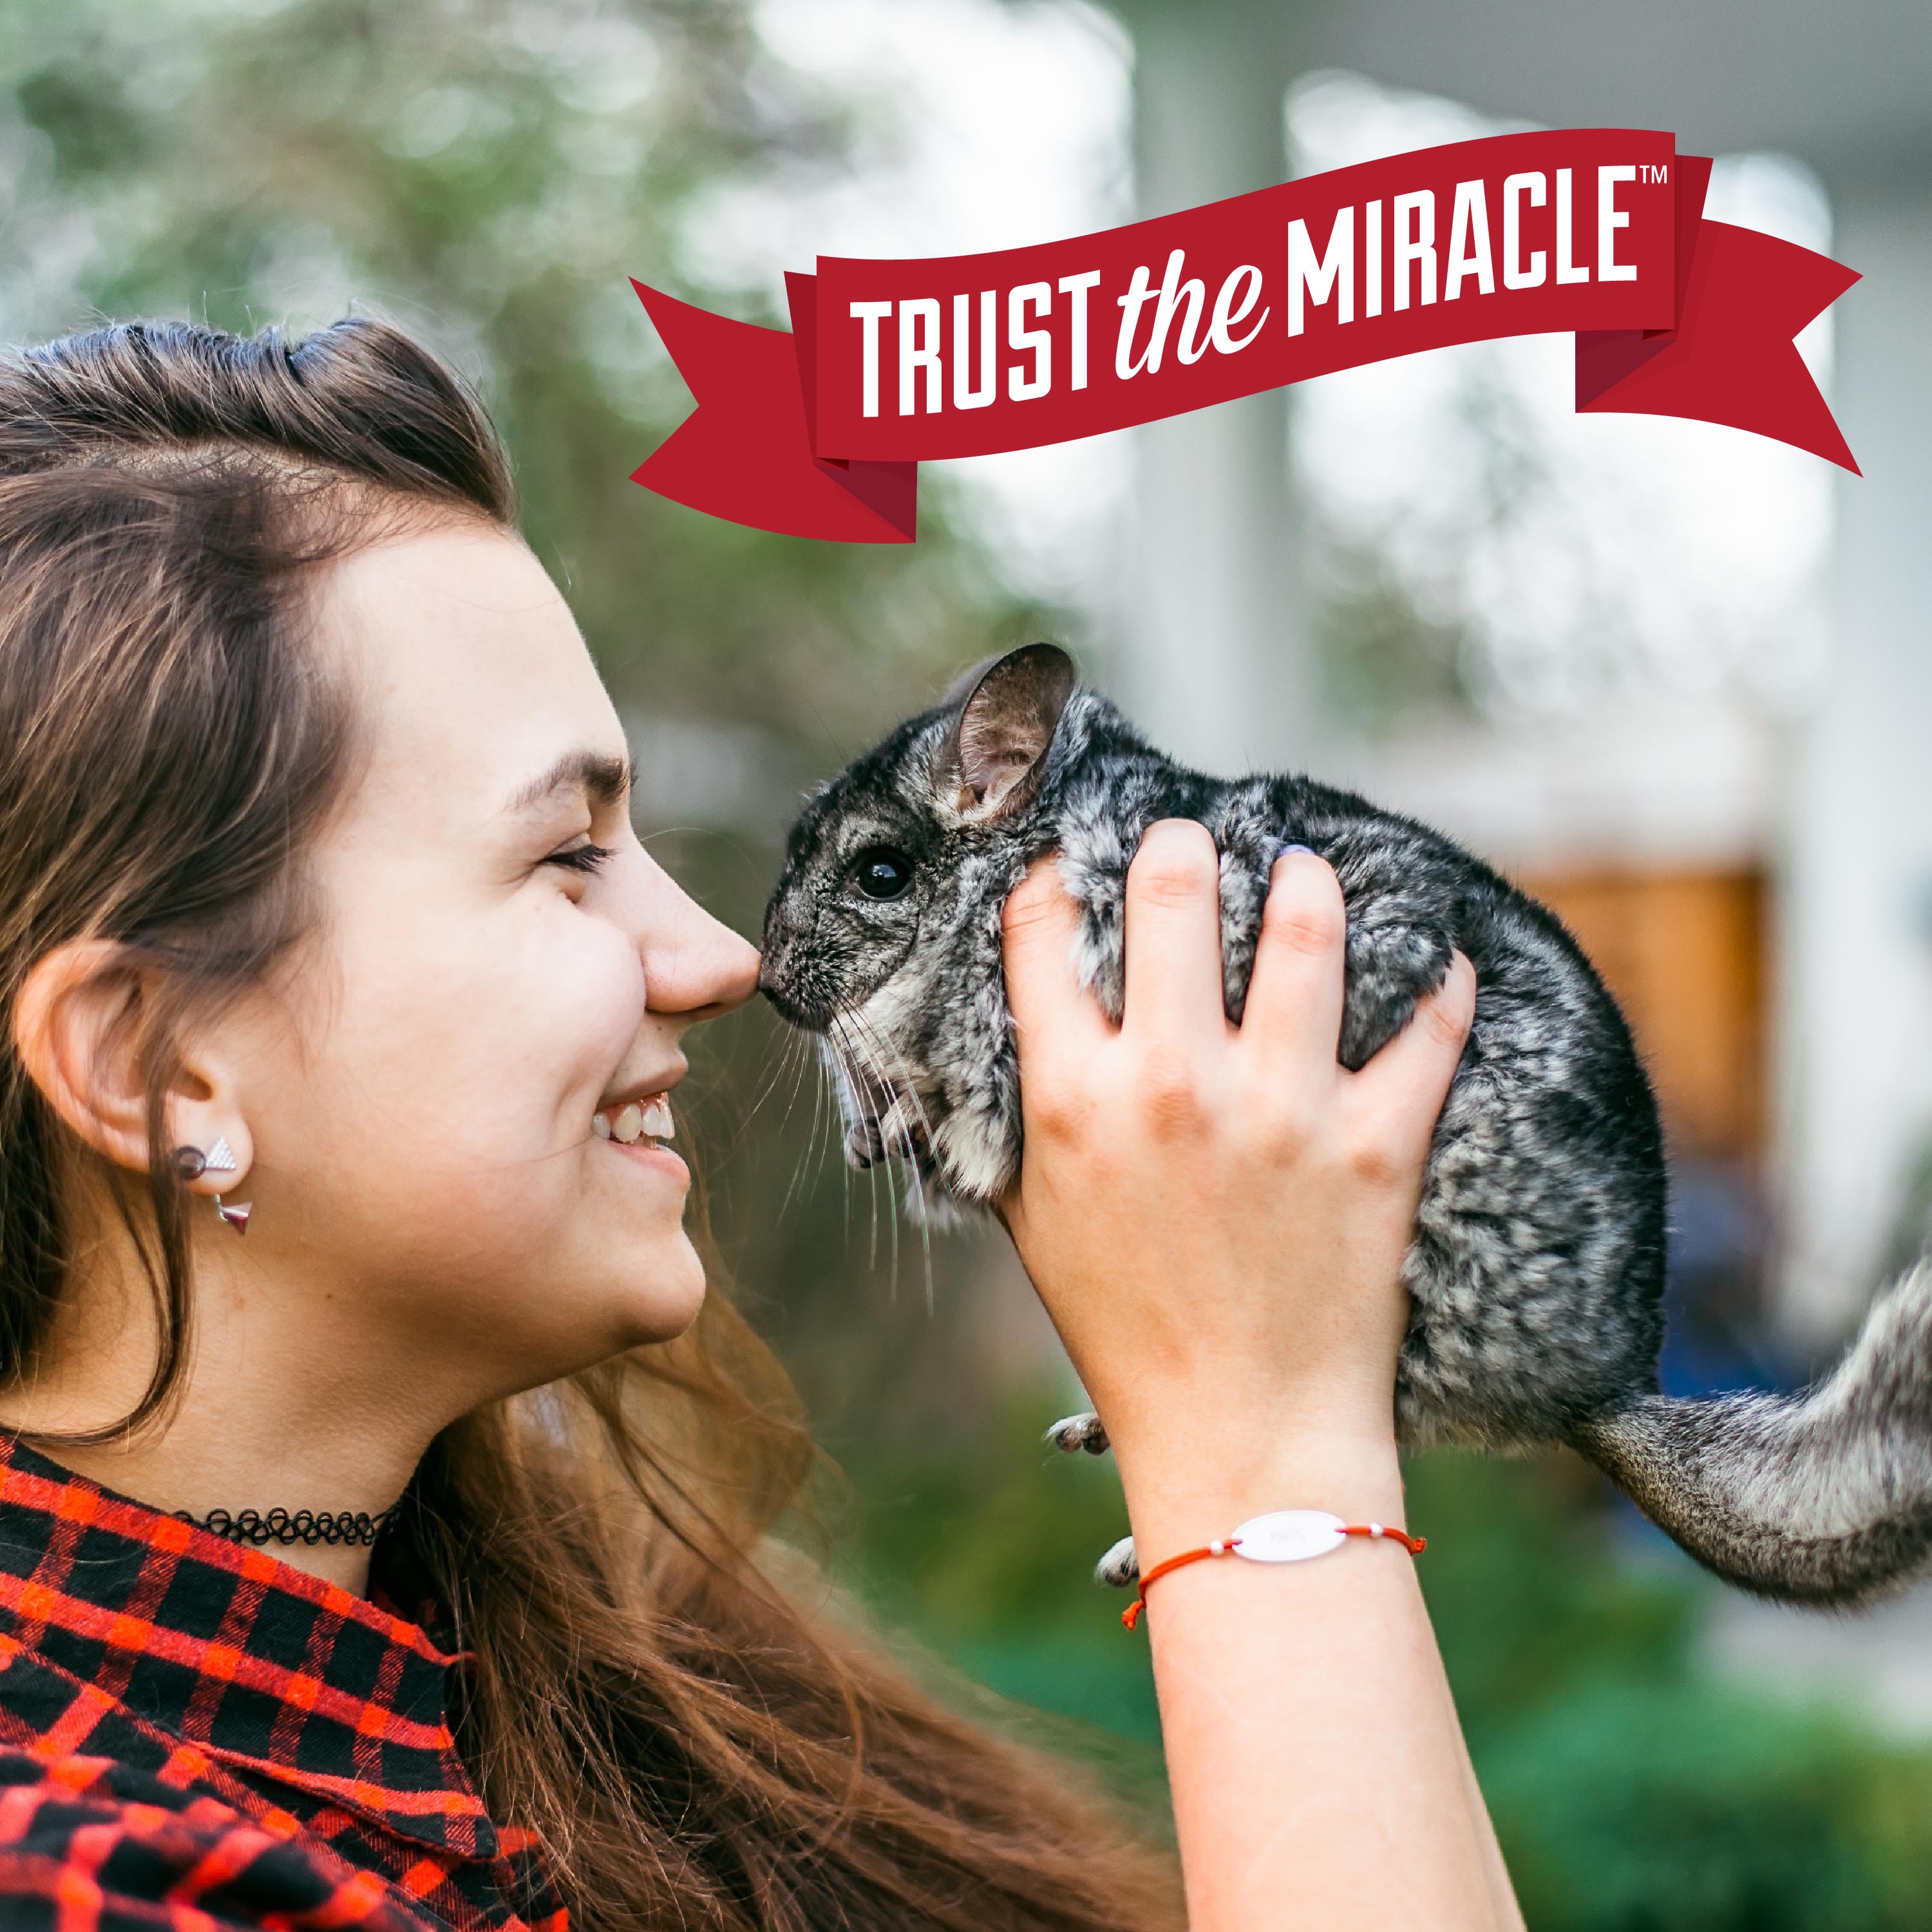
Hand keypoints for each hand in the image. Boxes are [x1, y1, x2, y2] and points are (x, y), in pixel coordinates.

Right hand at [997, 820, 1475, 1502]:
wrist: (1240, 1434)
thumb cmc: (1126, 1327)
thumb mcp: (1031, 1216)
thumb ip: (1017, 1109)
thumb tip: (1019, 1013)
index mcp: (1074, 1098)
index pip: (1043, 925)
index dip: (1055, 871)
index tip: (1075, 864)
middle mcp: (1172, 1084)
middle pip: (1172, 888)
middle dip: (1179, 844)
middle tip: (1192, 847)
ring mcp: (1281, 1109)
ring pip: (1308, 926)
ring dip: (1304, 879)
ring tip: (1301, 871)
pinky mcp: (1377, 1145)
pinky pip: (1428, 1025)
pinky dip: (1439, 980)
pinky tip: (1432, 956)